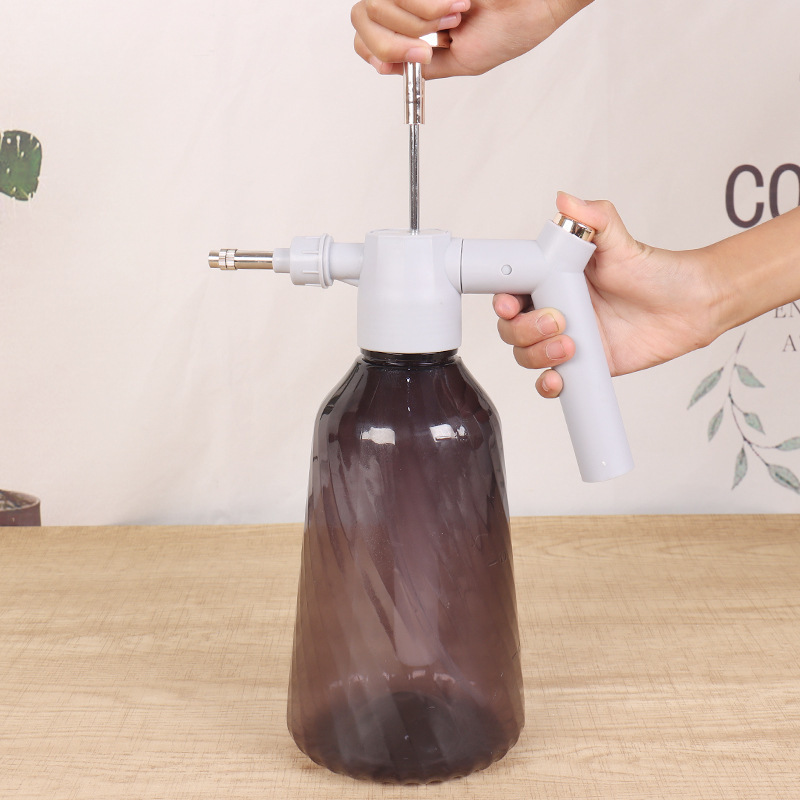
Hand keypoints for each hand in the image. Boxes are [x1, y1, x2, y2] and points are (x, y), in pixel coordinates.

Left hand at [351, 0, 593, 77]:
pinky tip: (460, 5)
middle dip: (399, 39)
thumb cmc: (507, 32)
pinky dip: (429, 6)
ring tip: (456, 17)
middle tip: (432, 43)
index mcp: (419, 28)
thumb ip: (423, 67)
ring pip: (385, 5)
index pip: (369, 35)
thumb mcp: (459, 61)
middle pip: (368, 19)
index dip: (371, 47)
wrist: (532, 6)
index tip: (387, 59)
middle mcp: (415, 5)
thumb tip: (384, 68)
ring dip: (421, 20)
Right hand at [494, 192, 720, 396]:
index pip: (511, 292)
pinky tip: (557, 379)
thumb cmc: (655, 271)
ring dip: (536, 354)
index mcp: (552, 280)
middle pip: (511, 328)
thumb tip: (565, 199)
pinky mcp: (580, 366)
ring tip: (569, 345)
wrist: (691, 306)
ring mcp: (564, 340)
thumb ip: (594, 218)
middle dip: (523, 329)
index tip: (510, 303)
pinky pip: (549, 382)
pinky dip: (546, 385)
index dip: (503, 301)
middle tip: (557, 320)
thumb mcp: (621, 241)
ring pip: (525, 355)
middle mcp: (553, 310)